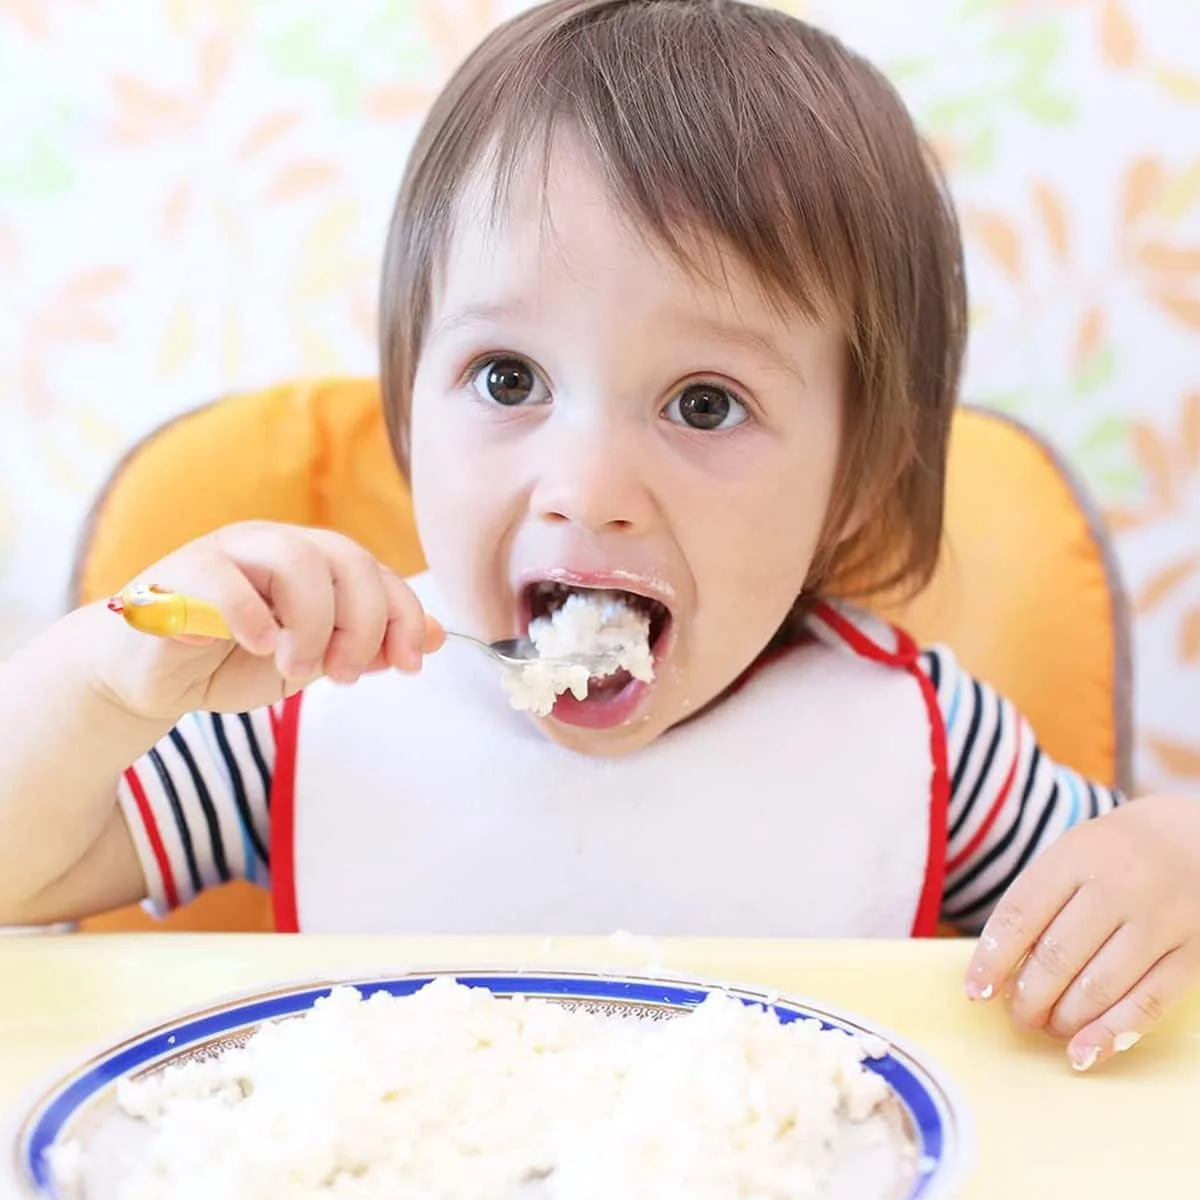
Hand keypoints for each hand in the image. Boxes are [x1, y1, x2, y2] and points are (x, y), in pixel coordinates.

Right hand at [88, 522, 443, 720]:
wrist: (147, 677)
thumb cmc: (232, 661)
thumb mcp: (313, 660)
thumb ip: (369, 645)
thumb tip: (439, 638)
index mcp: (312, 560)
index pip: (377, 571)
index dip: (403, 616)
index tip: (408, 665)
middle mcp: (275, 545)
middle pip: (348, 558)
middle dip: (362, 623)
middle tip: (345, 674)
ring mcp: (228, 552)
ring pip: (297, 557)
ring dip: (314, 621)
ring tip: (297, 667)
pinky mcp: (181, 575)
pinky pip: (225, 578)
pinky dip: (252, 615)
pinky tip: (259, 647)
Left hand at [964, 794, 1199, 1070]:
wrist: (1191, 838)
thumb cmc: (1111, 856)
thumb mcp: (1068, 856)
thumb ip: (1035, 903)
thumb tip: (996, 970)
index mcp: (1075, 856)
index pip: (1020, 915)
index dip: (993, 959)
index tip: (975, 990)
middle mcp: (1119, 887)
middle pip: (1058, 956)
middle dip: (1028, 998)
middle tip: (1017, 1015)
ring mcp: (1159, 921)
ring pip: (1100, 987)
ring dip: (1064, 1020)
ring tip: (1048, 1026)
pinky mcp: (1192, 953)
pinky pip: (1148, 1004)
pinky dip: (1112, 1034)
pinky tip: (1086, 1051)